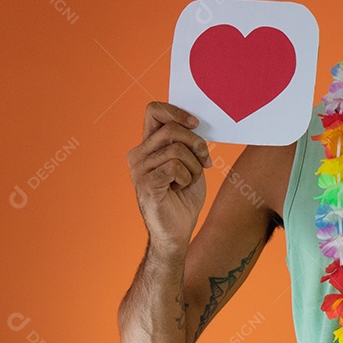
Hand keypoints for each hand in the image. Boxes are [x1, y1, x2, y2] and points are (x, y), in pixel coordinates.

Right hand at [127, 101, 212, 249]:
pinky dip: (187, 177)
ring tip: (188, 181)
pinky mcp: (145, 183)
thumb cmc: (184, 197)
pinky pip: (175, 167)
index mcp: (147, 145)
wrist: (177, 231)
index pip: (154, 111)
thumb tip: (194, 123)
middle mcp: (138, 154)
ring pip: (177, 149)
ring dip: (194, 166)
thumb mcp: (190, 162)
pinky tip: (180, 189)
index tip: (196, 124)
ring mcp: (139, 169)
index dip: (177, 112)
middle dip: (196, 144)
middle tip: (204, 161)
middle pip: (172, 129)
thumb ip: (186, 142)